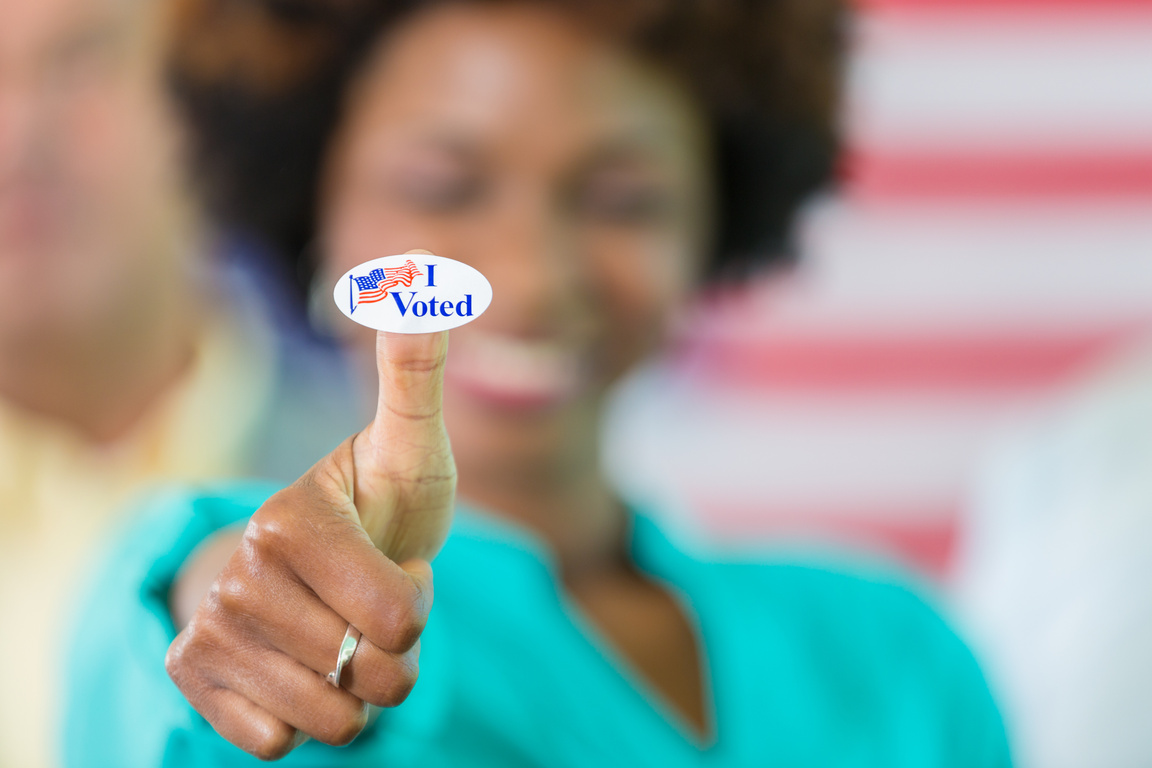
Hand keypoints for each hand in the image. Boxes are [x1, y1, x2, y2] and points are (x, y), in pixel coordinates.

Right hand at [165, 278, 454, 758]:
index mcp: (292, 517)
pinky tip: (296, 671)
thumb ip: (416, 376)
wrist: (317, 562)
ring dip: (355, 693)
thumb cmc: (381, 504)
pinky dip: (303, 721)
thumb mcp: (410, 445)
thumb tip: (419, 277)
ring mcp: (211, 626)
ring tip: (342, 638)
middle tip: (368, 607)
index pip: (397, 621)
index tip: (395, 567)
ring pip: (328, 719)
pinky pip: (273, 743)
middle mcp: (238, 571)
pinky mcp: (193, 676)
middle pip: (367, 678)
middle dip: (390, 656)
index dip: (415, 607)